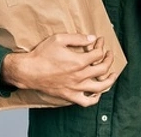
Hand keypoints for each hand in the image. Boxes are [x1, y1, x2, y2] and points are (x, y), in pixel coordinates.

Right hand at [1, 34, 116, 106]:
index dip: (101, 46)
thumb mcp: (59, 39)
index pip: (98, 54)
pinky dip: (95, 98)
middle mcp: (80, 75)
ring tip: (112, 74)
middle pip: (103, 69)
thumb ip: (77, 38)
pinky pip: (87, 101)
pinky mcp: (70, 96)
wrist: (28, 71)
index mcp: (79, 61)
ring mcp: (76, 87)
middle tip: (109, 54)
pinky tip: (97, 92)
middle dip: (109, 59)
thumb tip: (92, 38)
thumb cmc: (42, 54)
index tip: (100, 41)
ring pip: (100, 87)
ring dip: (109, 80)